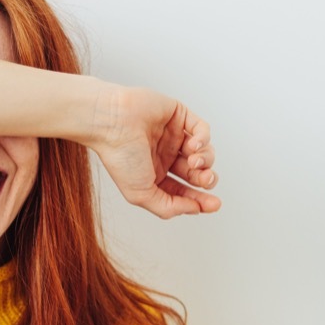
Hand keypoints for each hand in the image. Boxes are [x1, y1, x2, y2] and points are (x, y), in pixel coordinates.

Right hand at [88, 85, 220, 218]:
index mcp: (154, 175)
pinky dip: (204, 139)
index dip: (200, 200)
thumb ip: (168, 207)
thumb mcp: (140, 194)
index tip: (213, 205)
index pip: (183, 191)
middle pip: (197, 173)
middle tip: (204, 179)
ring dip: (206, 160)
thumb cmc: (120, 156)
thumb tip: (195, 209)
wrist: (111, 122)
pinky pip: (202, 129)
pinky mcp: (178, 115)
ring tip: (193, 160)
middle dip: (206, 179)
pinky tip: (193, 145)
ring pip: (204, 152)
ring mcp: (173, 135)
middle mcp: (165, 156)